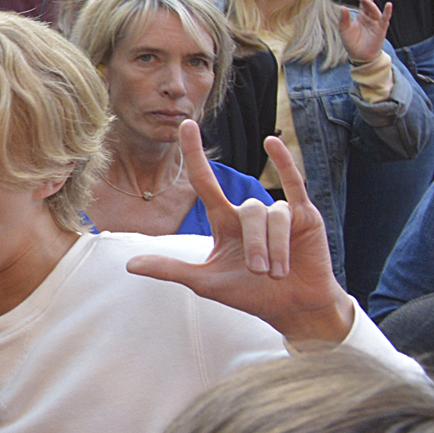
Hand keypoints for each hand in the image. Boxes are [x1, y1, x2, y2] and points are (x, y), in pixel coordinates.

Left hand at [125, 126, 355, 343]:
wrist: (294, 308)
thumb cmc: (251, 294)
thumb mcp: (206, 282)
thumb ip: (170, 269)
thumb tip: (128, 264)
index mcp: (224, 221)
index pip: (204, 180)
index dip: (194, 153)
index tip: (185, 124)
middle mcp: (248, 213)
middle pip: (246, 211)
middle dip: (255, 246)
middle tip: (259, 273)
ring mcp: (278, 212)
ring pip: (272, 214)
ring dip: (275, 246)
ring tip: (278, 273)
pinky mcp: (305, 215)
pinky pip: (295, 183)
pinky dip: (284, 162)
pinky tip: (272, 143)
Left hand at [338, 0, 391, 64]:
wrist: (359, 56)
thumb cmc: (351, 43)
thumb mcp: (344, 30)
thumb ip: (343, 19)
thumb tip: (342, 7)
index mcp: (361, 16)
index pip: (363, 3)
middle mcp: (370, 18)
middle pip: (369, 4)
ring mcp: (376, 23)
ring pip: (375, 11)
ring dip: (370, 4)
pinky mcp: (381, 29)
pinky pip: (385, 19)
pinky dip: (387, 12)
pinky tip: (389, 5)